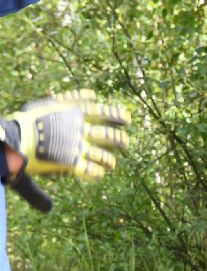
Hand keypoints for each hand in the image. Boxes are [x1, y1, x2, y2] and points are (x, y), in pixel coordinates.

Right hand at [3, 91, 129, 180]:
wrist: (13, 137)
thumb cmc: (27, 120)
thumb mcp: (48, 103)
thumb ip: (71, 99)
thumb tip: (93, 95)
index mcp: (73, 114)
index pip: (101, 113)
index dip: (116, 115)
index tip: (127, 119)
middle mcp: (78, 130)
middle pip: (108, 134)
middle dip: (119, 139)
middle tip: (125, 142)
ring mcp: (76, 147)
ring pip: (103, 155)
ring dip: (109, 160)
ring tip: (112, 164)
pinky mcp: (71, 163)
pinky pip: (90, 171)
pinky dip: (95, 173)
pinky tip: (97, 175)